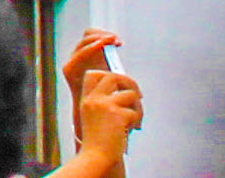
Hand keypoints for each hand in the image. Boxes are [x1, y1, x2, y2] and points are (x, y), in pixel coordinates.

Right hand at [56, 34, 138, 177]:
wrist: (97, 156)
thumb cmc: (100, 139)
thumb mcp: (95, 115)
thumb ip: (104, 99)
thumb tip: (123, 86)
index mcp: (87, 96)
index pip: (97, 72)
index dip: (107, 69)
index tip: (117, 67)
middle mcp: (94, 98)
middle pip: (115, 77)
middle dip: (130, 84)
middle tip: (138, 96)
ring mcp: (105, 105)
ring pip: (130, 94)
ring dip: (137, 107)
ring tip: (135, 119)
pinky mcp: (117, 114)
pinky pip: (136, 110)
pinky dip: (138, 119)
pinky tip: (133, 128)